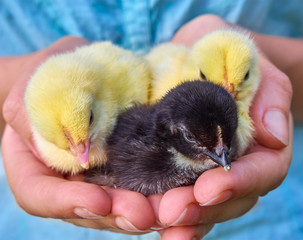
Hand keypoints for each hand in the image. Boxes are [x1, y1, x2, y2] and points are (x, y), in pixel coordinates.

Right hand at [1, 36, 155, 233]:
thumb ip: (53, 113)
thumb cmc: (51, 75)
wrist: (73, 75)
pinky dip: (159, 195)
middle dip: (117, 214)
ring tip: (169, 208)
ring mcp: (95, 180)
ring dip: (144, 211)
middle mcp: (65, 181)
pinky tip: (178, 195)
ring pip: (117, 208)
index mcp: (32, 164)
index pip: (39, 195)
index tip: (99, 201)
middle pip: (86, 211)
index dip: (67, 203)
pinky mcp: (123, 172)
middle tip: (144, 213)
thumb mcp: (41, 84)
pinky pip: (140, 190)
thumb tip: (82, 150)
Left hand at [156, 15, 292, 239]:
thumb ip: (269, 91)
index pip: (262, 171)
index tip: (209, 187)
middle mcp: (239, 164)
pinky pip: (180, 197)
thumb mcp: (247, 58)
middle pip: (232, 199)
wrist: (193, 54)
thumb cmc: (222, 51)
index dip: (239, 182)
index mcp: (262, 142)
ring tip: (157, 221)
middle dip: (204, 208)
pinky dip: (166, 214)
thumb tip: (275, 134)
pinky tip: (148, 220)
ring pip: (206, 207)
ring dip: (183, 218)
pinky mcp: (182, 172)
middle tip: (172, 212)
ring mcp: (210, 172)